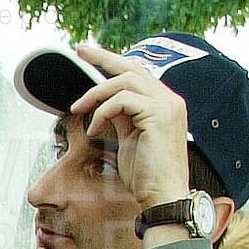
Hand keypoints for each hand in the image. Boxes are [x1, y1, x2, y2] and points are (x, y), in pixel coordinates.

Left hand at [69, 41, 190, 211]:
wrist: (162, 197)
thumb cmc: (145, 175)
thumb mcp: (129, 139)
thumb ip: (121, 117)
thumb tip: (103, 104)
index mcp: (164, 104)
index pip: (137, 73)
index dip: (112, 61)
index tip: (88, 54)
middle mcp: (170, 100)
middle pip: (133, 67)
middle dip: (103, 57)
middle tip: (79, 51)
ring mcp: (168, 106)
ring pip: (125, 81)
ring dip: (96, 93)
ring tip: (78, 109)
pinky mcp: (159, 115)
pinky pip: (122, 100)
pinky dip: (102, 112)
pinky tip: (94, 131)